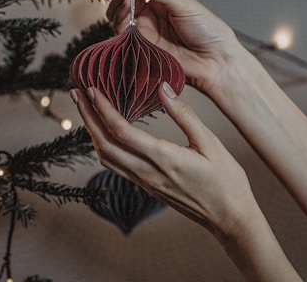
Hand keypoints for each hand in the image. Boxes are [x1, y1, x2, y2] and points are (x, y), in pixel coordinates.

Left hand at [71, 84, 304, 280]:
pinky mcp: (147, 186)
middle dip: (87, 117)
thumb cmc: (226, 180)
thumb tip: (162, 88)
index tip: (91, 88)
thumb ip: (184, 114)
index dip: (102, 108)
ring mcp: (145, 182)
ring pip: (106, 157)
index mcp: (163, 158)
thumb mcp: (210, 142)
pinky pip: (116, 165)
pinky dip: (104, 145)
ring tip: (86, 109)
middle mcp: (147, 173)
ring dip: (92, 131)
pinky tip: (106, 132)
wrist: (230, 218)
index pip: (121, 131)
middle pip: (104, 144)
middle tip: (76, 93)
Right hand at [107, 0, 244, 95]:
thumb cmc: (208, 31)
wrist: (216, 60)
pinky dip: (120, 20)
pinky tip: (127, 10)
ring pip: (119, 15)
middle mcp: (150, 15)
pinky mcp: (141, 47)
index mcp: (161, 1)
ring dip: (118, 3)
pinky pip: (122, 33)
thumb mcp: (183, 3)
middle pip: (124, 0)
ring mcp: (145, 31)